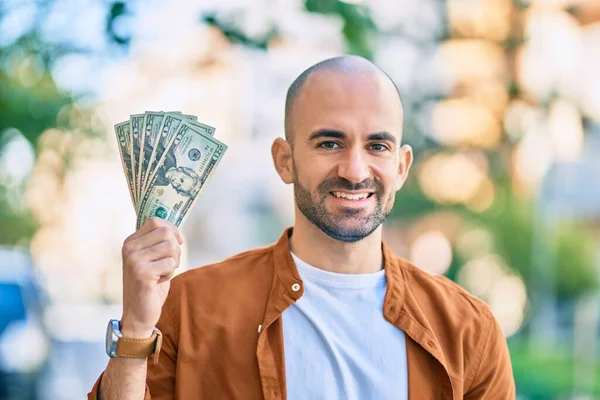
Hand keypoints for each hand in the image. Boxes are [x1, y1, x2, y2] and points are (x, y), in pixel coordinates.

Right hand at [120, 218, 182, 337]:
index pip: (156, 221)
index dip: (172, 230)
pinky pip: (170, 263)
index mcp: (130, 242)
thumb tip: (174, 228)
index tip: (177, 243)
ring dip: (173, 262)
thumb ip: (158, 243)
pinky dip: (170, 273)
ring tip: (162, 273)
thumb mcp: (152, 259)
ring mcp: (133, 260)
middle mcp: (129, 248)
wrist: (138, 313)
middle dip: (176, 249)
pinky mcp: (142, 272)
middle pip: (166, 232)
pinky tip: (159, 282)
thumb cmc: (150, 285)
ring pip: (171, 247)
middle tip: (169, 263)